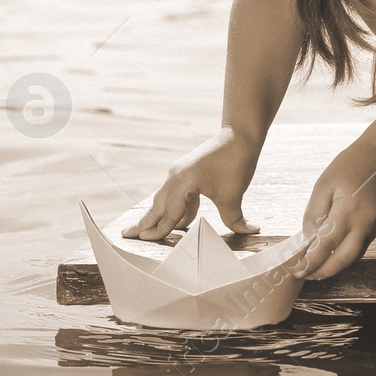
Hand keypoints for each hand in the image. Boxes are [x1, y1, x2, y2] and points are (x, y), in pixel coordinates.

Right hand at [122, 127, 261, 239]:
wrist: (240, 136)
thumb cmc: (235, 162)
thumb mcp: (233, 195)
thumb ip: (234, 219)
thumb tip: (249, 231)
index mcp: (181, 183)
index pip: (168, 214)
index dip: (157, 230)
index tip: (143, 240)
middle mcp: (175, 177)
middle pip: (157, 205)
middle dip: (144, 222)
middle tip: (126, 234)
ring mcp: (180, 174)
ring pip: (165, 200)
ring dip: (158, 216)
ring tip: (147, 230)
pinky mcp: (188, 173)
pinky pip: (178, 195)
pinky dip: (178, 209)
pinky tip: (182, 222)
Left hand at [294, 140, 375, 280]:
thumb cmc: (351, 165)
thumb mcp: (324, 184)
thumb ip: (315, 213)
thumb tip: (309, 238)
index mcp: (348, 211)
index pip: (326, 245)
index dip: (311, 261)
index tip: (298, 271)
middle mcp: (365, 223)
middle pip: (344, 259)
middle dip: (325, 272)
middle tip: (308, 276)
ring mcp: (375, 226)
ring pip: (354, 255)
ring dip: (336, 265)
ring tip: (317, 268)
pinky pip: (361, 245)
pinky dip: (347, 253)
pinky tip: (334, 252)